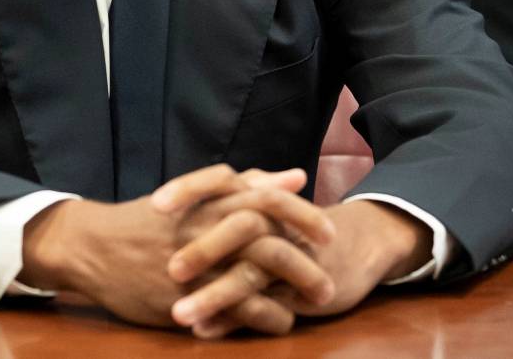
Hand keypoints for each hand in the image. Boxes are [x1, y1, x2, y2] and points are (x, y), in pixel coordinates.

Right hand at [21, 165, 333, 333]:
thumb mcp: (197, 195)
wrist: (95, 247)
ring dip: (292, 288)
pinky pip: (234, 307)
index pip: (266, 199)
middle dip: (304, 257)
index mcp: (210, 200)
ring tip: (318, 301)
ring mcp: (196, 262)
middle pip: (267, 236)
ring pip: (254, 272)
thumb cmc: (150, 221)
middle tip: (331, 277)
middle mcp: (205, 227)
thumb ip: (247, 185)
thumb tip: (295, 175)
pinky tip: (283, 322)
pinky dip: (263, 315)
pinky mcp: (185, 293)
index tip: (329, 232)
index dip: (302, 215)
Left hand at [170, 199, 431, 339]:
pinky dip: (234, 320)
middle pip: (240, 227)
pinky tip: (205, 331)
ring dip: (214, 296)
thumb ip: (229, 194)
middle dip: (204, 249)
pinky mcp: (298, 294)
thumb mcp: (262, 204)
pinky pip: (265, 309)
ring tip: (178, 315)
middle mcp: (275, 223)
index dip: (190, 190)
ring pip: (251, 275)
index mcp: (260, 196)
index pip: (223, 180)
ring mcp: (289, 259)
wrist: (358, 243)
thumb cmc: (296, 225)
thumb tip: (172, 194)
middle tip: (169, 269)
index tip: (154, 204)